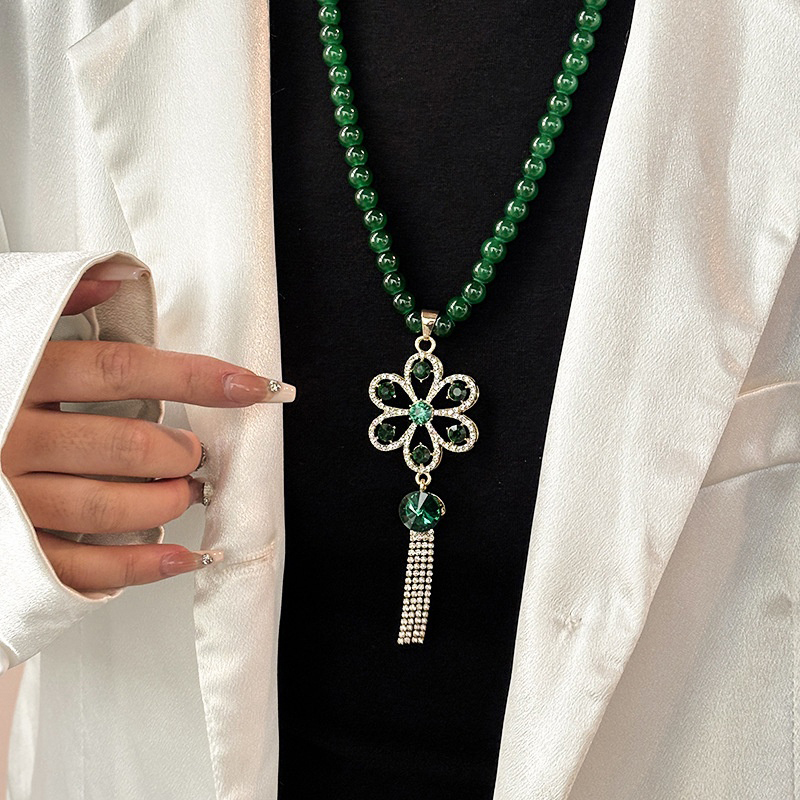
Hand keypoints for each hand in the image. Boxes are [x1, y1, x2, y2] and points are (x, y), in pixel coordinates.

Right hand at [1, 265, 293, 593]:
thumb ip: (56, 302)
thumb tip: (117, 277)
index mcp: (19, 376)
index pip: (124, 371)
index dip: (196, 377)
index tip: (250, 385)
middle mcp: (12, 436)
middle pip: (126, 445)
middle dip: (180, 450)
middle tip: (194, 450)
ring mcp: (9, 497)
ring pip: (107, 505)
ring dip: (167, 501)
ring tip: (185, 490)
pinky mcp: (9, 548)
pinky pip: (79, 564)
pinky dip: (138, 566)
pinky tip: (179, 557)